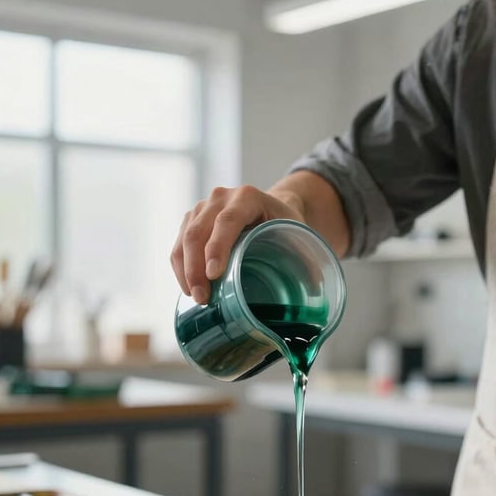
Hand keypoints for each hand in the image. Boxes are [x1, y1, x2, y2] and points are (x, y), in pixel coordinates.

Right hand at [170, 185, 304, 304]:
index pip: (227, 221)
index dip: (218, 247)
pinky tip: (190, 289)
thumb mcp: (299, 235)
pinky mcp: (191, 221)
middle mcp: (220, 197)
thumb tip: (316, 288)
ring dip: (185, 271)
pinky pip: (178, 246)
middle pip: (198, 231)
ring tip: (197, 298)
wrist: (273, 209)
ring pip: (184, 239)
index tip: (214, 275)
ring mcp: (202, 208)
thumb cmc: (286, 225)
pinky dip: (180, 269)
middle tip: (203, 298)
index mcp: (247, 197)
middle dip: (196, 268)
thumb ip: (308, 258)